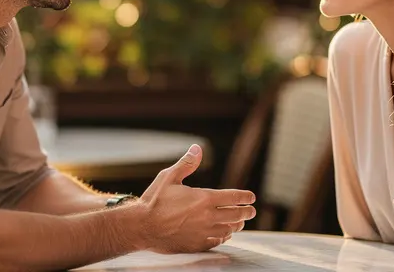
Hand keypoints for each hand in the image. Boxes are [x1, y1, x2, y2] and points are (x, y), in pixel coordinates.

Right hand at [139, 144, 255, 253]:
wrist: (141, 227)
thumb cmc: (154, 200)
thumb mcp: (169, 177)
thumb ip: (187, 163)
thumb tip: (198, 147)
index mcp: (204, 198)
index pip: (233, 197)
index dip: (245, 197)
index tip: (251, 197)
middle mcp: (207, 216)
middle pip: (236, 215)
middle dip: (246, 212)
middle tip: (251, 211)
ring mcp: (203, 232)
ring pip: (229, 229)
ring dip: (237, 225)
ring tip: (240, 222)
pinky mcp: (197, 244)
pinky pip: (217, 241)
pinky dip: (224, 237)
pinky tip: (224, 235)